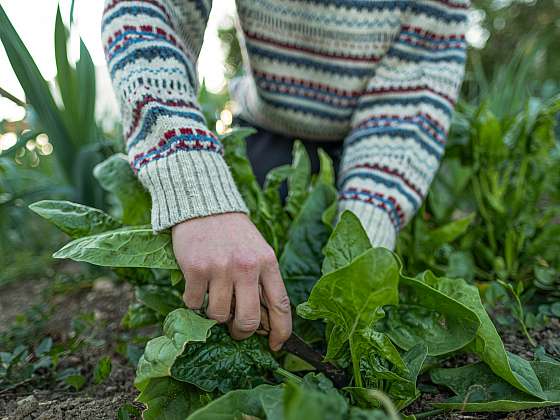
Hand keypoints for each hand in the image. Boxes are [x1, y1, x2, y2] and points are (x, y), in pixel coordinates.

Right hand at [172, 212, 291, 350]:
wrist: (204, 205)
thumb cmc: (234, 233)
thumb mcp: (258, 251)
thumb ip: (262, 281)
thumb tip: (262, 320)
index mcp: (267, 262)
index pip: (280, 305)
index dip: (280, 330)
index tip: (276, 345)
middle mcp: (246, 267)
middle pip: (248, 320)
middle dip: (242, 332)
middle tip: (236, 329)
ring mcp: (220, 268)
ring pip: (219, 316)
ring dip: (215, 315)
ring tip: (214, 299)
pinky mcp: (195, 269)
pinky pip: (194, 303)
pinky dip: (194, 302)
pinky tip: (197, 287)